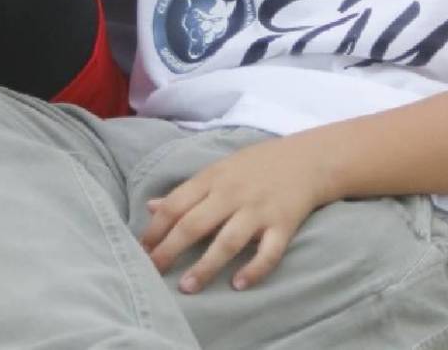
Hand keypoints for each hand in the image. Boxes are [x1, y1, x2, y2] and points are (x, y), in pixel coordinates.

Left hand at [141, 136, 326, 293]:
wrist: (305, 159)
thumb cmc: (255, 166)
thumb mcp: (217, 170)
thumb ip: (186, 190)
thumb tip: (151, 206)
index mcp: (212, 179)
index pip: (176, 204)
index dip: (156, 229)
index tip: (141, 250)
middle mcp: (232, 194)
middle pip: (194, 224)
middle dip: (171, 250)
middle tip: (153, 272)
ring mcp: (258, 210)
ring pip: (227, 241)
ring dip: (206, 266)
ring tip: (187, 288)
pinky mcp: (283, 225)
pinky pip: (268, 252)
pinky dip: (254, 269)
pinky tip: (238, 285)